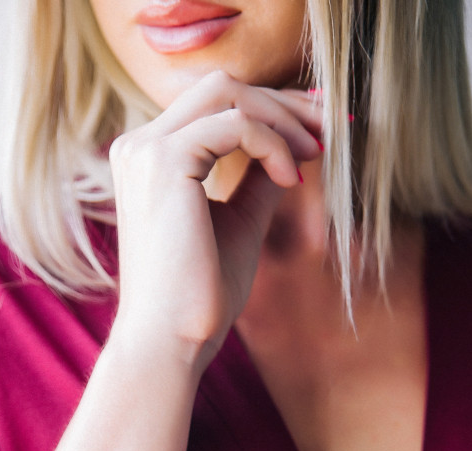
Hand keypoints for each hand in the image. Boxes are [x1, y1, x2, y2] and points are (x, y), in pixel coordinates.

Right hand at [108, 70, 322, 371]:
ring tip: (318, 153)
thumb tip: (295, 146)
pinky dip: (274, 144)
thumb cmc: (200, 297)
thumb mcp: (240, 223)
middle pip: (222, 87)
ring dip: (284, 118)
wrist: (170, 340)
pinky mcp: (163, 162)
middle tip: (332, 126)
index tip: (319, 125)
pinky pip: (236, 125)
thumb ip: (258, 180)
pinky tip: (293, 180)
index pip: (214, 106)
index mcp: (149, 161)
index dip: (271, 107)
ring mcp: (146, 152)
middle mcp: (139, 148)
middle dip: (283, 102)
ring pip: (230, 95)